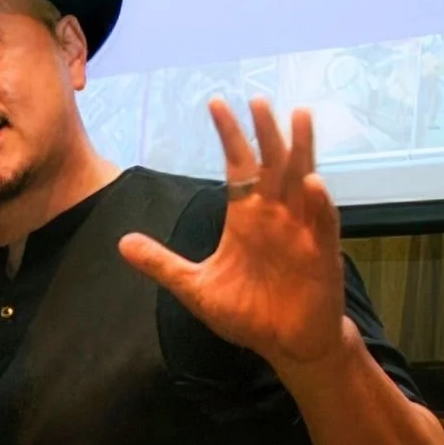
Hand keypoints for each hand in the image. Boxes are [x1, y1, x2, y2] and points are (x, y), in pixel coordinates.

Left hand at [119, 99, 346, 375]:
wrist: (285, 344)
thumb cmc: (248, 313)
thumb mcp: (195, 287)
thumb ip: (162, 263)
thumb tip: (121, 243)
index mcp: (246, 218)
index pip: (239, 167)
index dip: (229, 136)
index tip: (216, 103)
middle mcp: (275, 216)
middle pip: (271, 164)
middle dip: (264, 133)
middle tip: (255, 99)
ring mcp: (300, 232)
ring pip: (302, 181)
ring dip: (300, 150)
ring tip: (297, 115)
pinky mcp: (320, 255)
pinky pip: (322, 224)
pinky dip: (319, 203)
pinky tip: (313, 182)